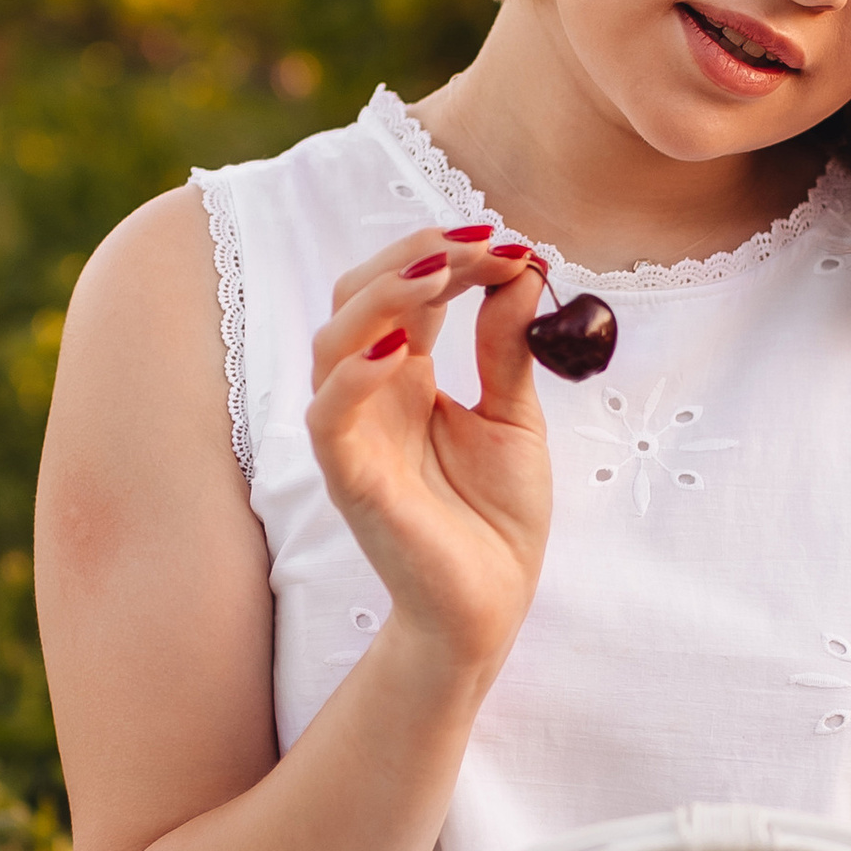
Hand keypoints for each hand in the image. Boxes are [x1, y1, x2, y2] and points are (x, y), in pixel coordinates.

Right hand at [305, 225, 552, 678]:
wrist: (489, 607)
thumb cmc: (494, 521)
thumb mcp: (515, 418)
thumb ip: (506, 347)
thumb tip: (521, 269)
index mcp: (406, 374)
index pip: (407, 289)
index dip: (451, 255)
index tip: (512, 243)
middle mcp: (370, 392)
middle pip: (358, 294)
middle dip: (417, 255)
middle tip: (483, 244)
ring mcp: (355, 432)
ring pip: (333, 339)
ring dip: (385, 294)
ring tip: (443, 272)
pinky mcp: (350, 477)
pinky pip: (329, 414)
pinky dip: (355, 373)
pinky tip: (401, 347)